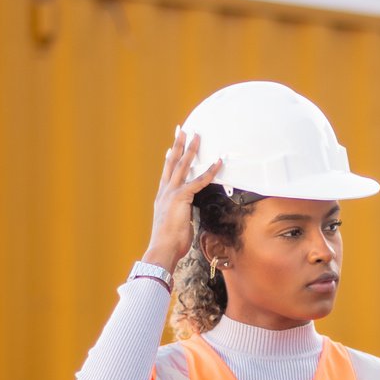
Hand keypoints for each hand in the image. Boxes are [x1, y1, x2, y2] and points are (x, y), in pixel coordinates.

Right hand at [142, 127, 221, 271]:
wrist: (162, 248)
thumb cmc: (168, 242)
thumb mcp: (173, 225)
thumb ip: (179, 216)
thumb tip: (185, 217)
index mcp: (161, 198)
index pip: (166, 174)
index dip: (169, 159)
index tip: (171, 148)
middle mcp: (165, 192)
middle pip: (172, 163)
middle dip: (178, 145)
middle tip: (183, 130)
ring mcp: (172, 193)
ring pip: (183, 165)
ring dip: (191, 149)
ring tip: (197, 135)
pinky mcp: (181, 198)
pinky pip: (199, 181)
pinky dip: (210, 171)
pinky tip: (218, 162)